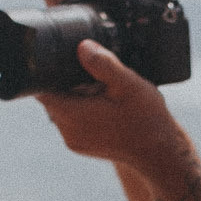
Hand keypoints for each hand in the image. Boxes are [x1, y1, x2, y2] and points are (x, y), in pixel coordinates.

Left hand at [28, 0, 190, 178]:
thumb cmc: (146, 119)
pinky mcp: (80, 145)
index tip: (63, 61)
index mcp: (72, 114)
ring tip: (100, 93)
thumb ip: (103, 64)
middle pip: (51, 97)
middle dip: (65, 82)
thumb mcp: (128, 85)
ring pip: (61, 108)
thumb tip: (82, 47)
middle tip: (93, 78)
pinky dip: (81, 110)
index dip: (47, 71)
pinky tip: (103, 108)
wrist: (159, 153)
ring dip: (74, 97)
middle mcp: (67, 130)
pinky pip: (71, 121)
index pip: (41, 89)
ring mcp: (72, 140)